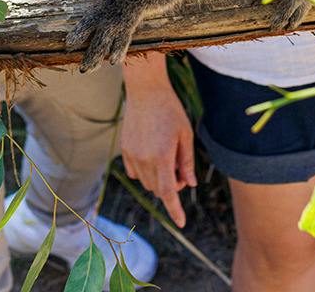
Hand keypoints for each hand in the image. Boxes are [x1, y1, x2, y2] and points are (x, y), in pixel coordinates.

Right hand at [120, 53, 195, 225]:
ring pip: (146, 182)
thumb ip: (186, 162)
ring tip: (166, 155)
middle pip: (158, 188)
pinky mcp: (124, 150)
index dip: (175, 210)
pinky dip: (144, 171)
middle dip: (171, 186)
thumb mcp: (185, 135)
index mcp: (162, 156)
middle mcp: (144, 159)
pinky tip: (152, 154)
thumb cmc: (170, 111)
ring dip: (158, 178)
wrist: (146, 91)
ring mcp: (131, 155)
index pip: (168, 192)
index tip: (182, 223)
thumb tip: (190, 184)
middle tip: (179, 167)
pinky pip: (134, 172)